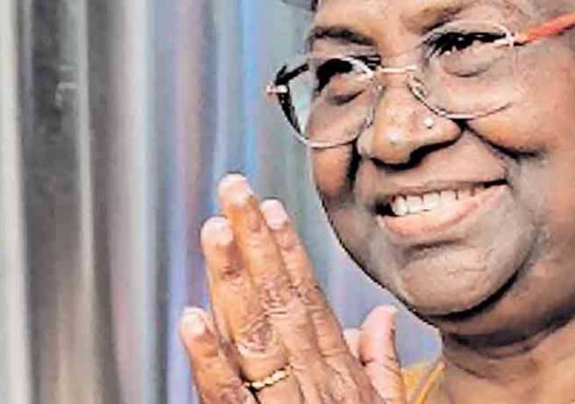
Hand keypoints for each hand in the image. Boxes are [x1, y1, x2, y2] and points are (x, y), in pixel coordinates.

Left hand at [179, 174, 405, 402]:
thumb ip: (379, 361)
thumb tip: (383, 317)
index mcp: (336, 369)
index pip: (308, 295)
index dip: (288, 249)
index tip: (272, 208)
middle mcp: (310, 377)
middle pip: (279, 299)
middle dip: (256, 239)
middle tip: (235, 191)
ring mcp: (281, 403)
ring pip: (253, 332)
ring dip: (232, 278)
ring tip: (216, 230)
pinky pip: (227, 392)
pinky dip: (209, 356)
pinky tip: (191, 319)